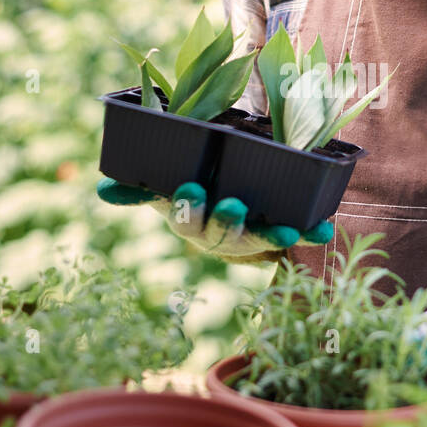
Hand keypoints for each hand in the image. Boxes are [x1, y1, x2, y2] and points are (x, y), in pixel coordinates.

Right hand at [96, 178, 333, 262]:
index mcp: (190, 218)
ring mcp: (253, 234)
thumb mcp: (163, 189)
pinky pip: (299, 232)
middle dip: (227, 219)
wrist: (227, 210)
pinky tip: (325, 228)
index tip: (190, 188)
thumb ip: (138, 189)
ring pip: (261, 238)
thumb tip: (101, 190)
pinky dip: (312, 231)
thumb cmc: (192, 192)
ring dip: (274, 235)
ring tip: (286, 232)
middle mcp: (221, 233)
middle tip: (233, 204)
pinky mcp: (282, 231)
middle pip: (222, 232)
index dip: (187, 205)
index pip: (184, 216)